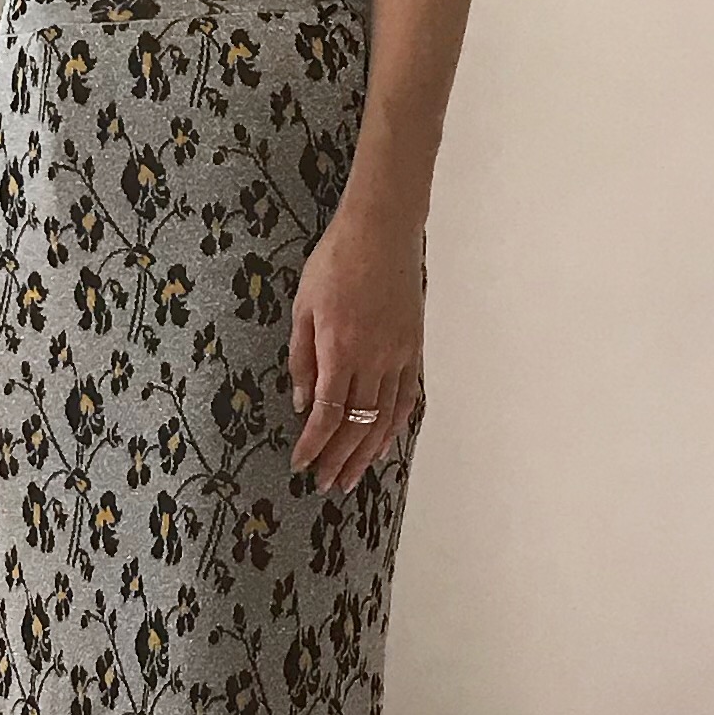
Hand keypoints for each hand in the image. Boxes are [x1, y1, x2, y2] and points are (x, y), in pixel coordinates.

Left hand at [288, 203, 424, 492]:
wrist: (382, 231)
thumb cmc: (335, 262)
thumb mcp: (302, 307)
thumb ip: (300, 359)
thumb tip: (300, 403)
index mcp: (340, 349)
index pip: (327, 413)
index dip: (313, 444)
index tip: (301, 463)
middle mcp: (373, 359)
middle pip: (357, 425)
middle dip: (338, 458)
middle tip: (324, 483)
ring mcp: (398, 356)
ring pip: (384, 419)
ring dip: (367, 452)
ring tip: (352, 477)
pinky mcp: (413, 348)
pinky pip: (406, 398)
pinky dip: (394, 426)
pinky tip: (384, 444)